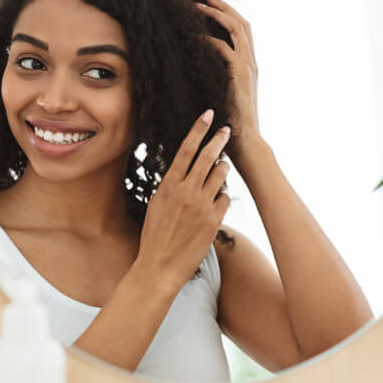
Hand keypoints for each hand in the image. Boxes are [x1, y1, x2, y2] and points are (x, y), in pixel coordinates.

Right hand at [133, 110, 231, 290]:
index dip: (198, 131)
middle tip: (227, 129)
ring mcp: (201, 206)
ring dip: (223, 168)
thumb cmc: (155, 237)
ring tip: (223, 166)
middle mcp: (185, 192)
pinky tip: (216, 203)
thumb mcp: (156, 206)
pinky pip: (224, 199)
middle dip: (219, 140)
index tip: (207, 116)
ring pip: (220, 175)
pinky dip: (222, 197)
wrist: (160, 267)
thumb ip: (170, 187)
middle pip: (207, 157)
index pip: (185, 150)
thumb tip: (181, 171)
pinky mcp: (213, 220)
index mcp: (168, 186)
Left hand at [197, 0, 259, 160]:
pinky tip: (193, 36)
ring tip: (197, 5)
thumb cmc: (231, 124)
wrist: (246, 142)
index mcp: (250, 66)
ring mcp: (248, 68)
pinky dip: (208, 39)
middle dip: (222, 6)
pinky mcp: (239, 76)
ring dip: (216, 14)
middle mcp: (251, 63)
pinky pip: (223, 49)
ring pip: (236, 29)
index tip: (210, 4)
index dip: (228, 14)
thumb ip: (217, 79)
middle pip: (242, 23)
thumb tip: (197, 69)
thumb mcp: (224, 95)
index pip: (242, 31)